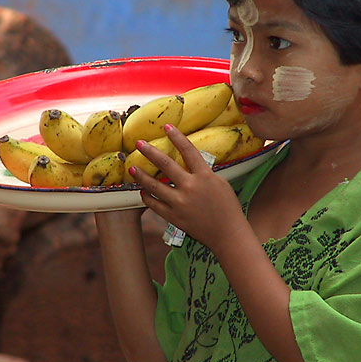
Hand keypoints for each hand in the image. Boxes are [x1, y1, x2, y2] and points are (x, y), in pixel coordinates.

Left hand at [129, 124, 245, 249]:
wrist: (228, 234)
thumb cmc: (228, 208)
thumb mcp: (220, 183)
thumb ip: (203, 173)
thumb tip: (188, 164)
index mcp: (205, 176)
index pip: (188, 151)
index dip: (177, 137)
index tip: (167, 127)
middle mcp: (190, 188)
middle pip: (166, 165)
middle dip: (150, 152)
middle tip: (139, 143)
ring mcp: (180, 203)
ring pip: (155, 186)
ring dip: (142, 176)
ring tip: (133, 168)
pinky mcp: (174, 217)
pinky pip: (154, 205)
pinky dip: (147, 197)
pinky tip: (142, 191)